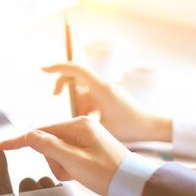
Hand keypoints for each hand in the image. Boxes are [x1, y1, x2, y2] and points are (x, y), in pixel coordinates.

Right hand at [0, 117, 129, 195]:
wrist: (133, 183)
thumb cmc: (107, 173)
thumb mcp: (74, 162)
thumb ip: (49, 147)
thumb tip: (29, 135)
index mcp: (78, 125)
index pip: (40, 132)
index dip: (20, 141)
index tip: (0, 145)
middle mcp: (81, 125)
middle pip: (48, 142)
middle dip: (52, 160)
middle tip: (70, 173)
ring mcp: (85, 135)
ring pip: (56, 150)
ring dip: (61, 165)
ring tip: (78, 174)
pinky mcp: (88, 144)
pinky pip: (67, 154)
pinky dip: (68, 165)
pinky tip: (81, 172)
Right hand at [43, 63, 172, 141]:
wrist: (152, 127)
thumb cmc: (130, 128)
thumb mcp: (99, 127)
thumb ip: (78, 124)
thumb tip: (55, 128)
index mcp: (100, 87)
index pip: (75, 69)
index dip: (58, 67)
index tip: (43, 70)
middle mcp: (101, 85)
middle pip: (74, 78)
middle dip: (61, 86)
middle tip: (54, 97)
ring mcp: (104, 91)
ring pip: (79, 94)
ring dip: (75, 106)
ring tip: (85, 121)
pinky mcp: (106, 98)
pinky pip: (87, 101)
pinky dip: (83, 110)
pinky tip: (91, 124)